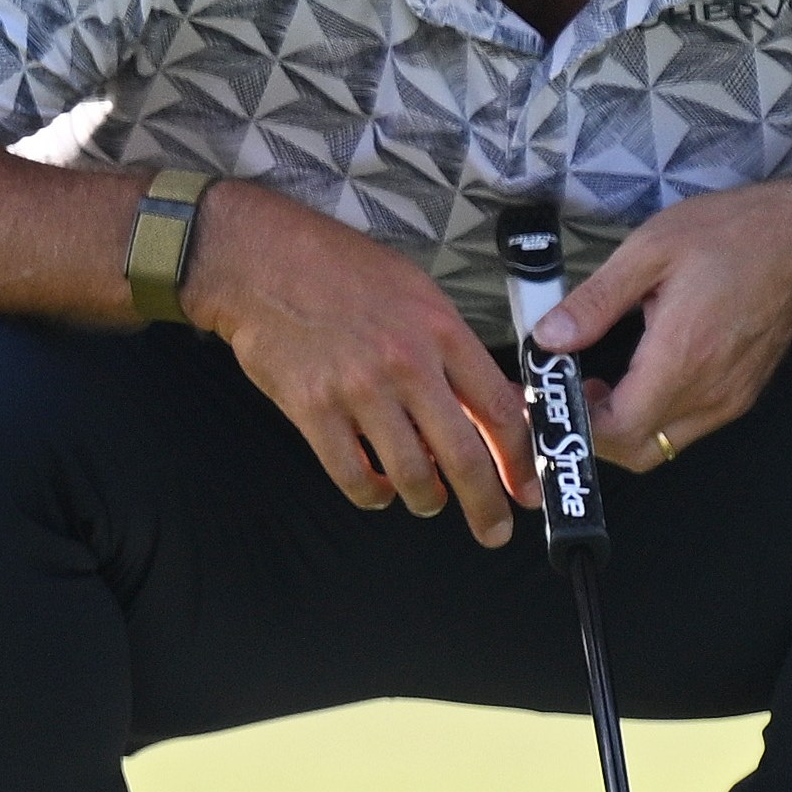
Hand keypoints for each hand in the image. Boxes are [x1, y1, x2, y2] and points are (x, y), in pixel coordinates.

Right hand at [181, 181, 536, 543]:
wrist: (263, 261)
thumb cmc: (344, 272)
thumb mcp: (420, 295)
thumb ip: (457, 353)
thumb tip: (498, 405)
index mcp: (442, 333)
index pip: (499, 410)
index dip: (520, 460)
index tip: (528, 488)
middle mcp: (407, 365)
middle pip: (463, 456)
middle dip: (486, 504)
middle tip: (494, 529)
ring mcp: (359, 390)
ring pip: (412, 475)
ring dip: (427, 499)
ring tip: (428, 498)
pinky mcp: (313, 409)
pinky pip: (353, 477)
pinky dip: (373, 494)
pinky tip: (378, 488)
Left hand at [530, 176, 791, 468]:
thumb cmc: (735, 235)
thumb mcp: (651, 249)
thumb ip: (596, 301)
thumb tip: (550, 337)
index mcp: (683, 356)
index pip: (618, 430)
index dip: (575, 424)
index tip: (549, 398)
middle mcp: (711, 390)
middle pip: (638, 452)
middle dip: (594, 434)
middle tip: (571, 391)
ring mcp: (730, 398)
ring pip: (662, 445)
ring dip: (623, 426)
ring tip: (599, 380)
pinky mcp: (740, 395)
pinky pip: (687, 427)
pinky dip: (653, 416)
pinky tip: (640, 374)